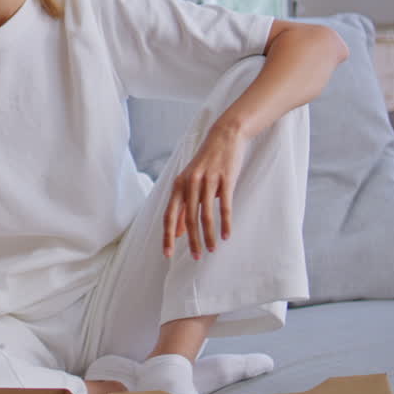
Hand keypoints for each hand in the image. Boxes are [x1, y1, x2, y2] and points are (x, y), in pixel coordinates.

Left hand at [163, 124, 245, 259]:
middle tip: (196, 257)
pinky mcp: (225, 180)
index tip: (167, 254)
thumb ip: (182, 206)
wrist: (224, 137)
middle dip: (191, 241)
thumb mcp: (189, 182)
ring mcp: (207, 181)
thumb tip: (176, 231)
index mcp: (178, 185)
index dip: (167, 236)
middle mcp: (189, 183)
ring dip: (208, 235)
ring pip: (205, 215)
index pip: (169, 215)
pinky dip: (225, 223)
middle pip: (188, 219)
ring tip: (212, 249)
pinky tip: (226, 235)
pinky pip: (224, 206)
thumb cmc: (206, 164)